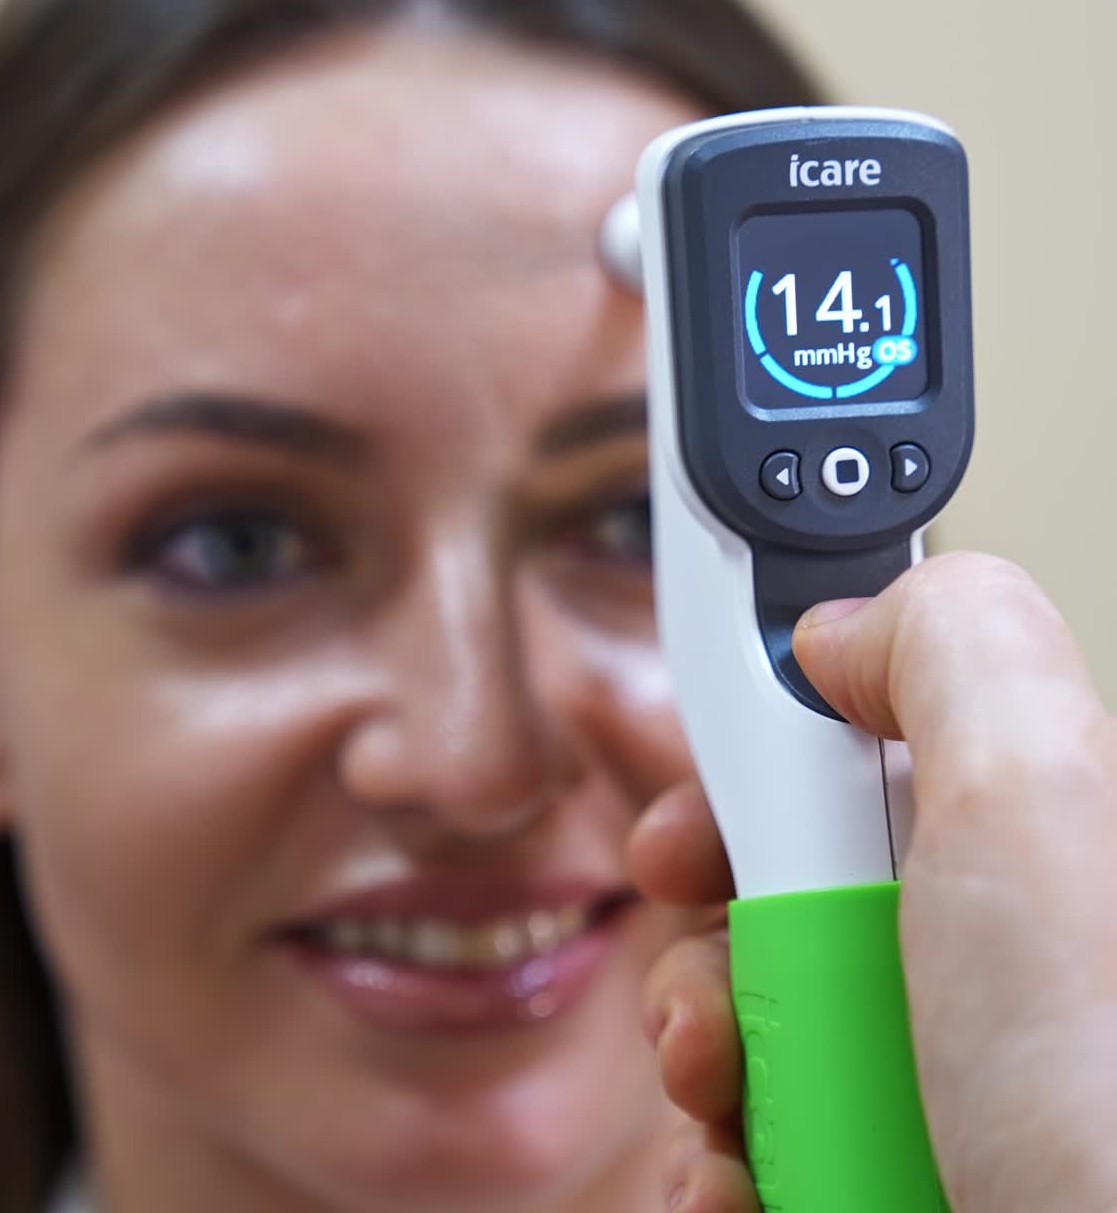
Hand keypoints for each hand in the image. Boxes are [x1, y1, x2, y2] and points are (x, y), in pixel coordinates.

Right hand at [629, 552, 1116, 1212]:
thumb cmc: (1113, 1129)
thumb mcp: (1045, 818)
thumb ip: (958, 652)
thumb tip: (846, 625)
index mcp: (1036, 837)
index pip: (869, 735)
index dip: (762, 757)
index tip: (710, 806)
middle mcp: (995, 947)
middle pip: (790, 871)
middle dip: (717, 922)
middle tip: (725, 973)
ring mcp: (945, 1062)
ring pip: (757, 995)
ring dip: (706, 1045)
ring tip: (733, 1098)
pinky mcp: (896, 1159)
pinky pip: (758, 1117)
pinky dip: (725, 1150)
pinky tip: (750, 1180)